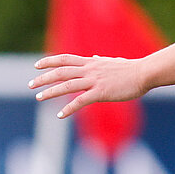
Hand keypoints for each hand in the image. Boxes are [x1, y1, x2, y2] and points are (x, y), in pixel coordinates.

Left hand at [30, 54, 151, 118]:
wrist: (144, 73)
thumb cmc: (130, 69)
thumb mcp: (112, 62)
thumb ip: (100, 61)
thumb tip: (93, 57)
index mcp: (91, 62)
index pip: (64, 59)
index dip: (49, 61)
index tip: (36, 65)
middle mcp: (89, 69)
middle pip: (61, 72)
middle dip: (43, 78)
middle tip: (30, 85)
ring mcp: (94, 81)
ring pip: (67, 85)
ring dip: (51, 92)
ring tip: (38, 98)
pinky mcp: (101, 92)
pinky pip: (81, 101)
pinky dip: (69, 108)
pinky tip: (60, 115)